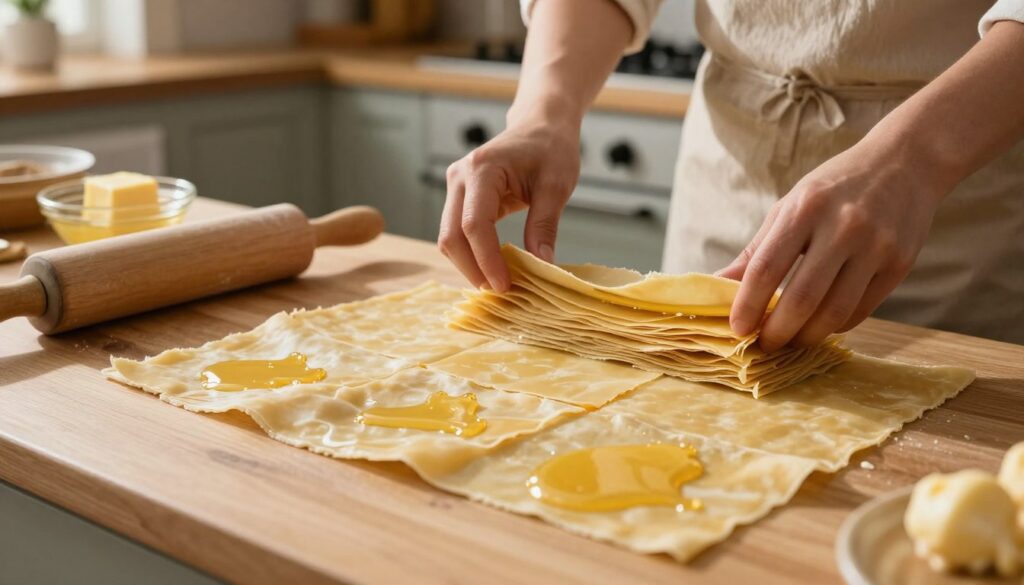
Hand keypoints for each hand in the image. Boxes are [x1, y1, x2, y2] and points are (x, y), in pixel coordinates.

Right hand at [438, 118, 579, 290]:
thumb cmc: (551, 149)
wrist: (541, 126)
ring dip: (470, 265)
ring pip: (449, 238)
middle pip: (451, 236)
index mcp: (482, 169)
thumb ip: (545, 224)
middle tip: (501, 293)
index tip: (506, 285)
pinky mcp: (459, 197)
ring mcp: (455, 187)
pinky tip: (493, 269)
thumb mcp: (556, 185)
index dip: (487, 259)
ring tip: (499, 283)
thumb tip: (542, 264)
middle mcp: (459, 177)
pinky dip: (472, 254)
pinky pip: (458, 233)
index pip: (474, 224)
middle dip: (473, 269)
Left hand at [717, 143, 949, 351]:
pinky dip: (835, 326)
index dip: (747, 305)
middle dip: (777, 332)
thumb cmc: (834, 188)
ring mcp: (876, 247)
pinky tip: (820, 324)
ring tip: (791, 341)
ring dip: (807, 337)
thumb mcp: (790, 207)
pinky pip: (861, 310)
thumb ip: (756, 250)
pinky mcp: (900, 264)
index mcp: (806, 209)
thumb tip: (717, 284)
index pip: (766, 269)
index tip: (737, 328)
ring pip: (834, 312)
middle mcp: (843, 227)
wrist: (904, 163)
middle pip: (802, 298)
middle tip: (764, 345)